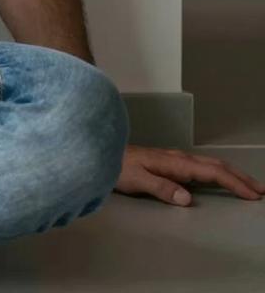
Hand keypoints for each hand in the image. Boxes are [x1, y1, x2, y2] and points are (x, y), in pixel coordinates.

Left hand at [113, 144, 264, 204]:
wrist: (102, 152)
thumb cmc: (117, 167)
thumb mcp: (137, 180)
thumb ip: (161, 188)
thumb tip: (187, 198)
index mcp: (175, 163)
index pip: (211, 172)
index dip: (233, 183)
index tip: (252, 194)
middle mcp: (177, 158)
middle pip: (215, 166)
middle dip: (239, 177)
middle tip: (260, 190)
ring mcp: (174, 159)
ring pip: (209, 165)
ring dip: (230, 174)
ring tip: (247, 185)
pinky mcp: (169, 163)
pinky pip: (200, 167)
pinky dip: (216, 173)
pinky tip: (218, 178)